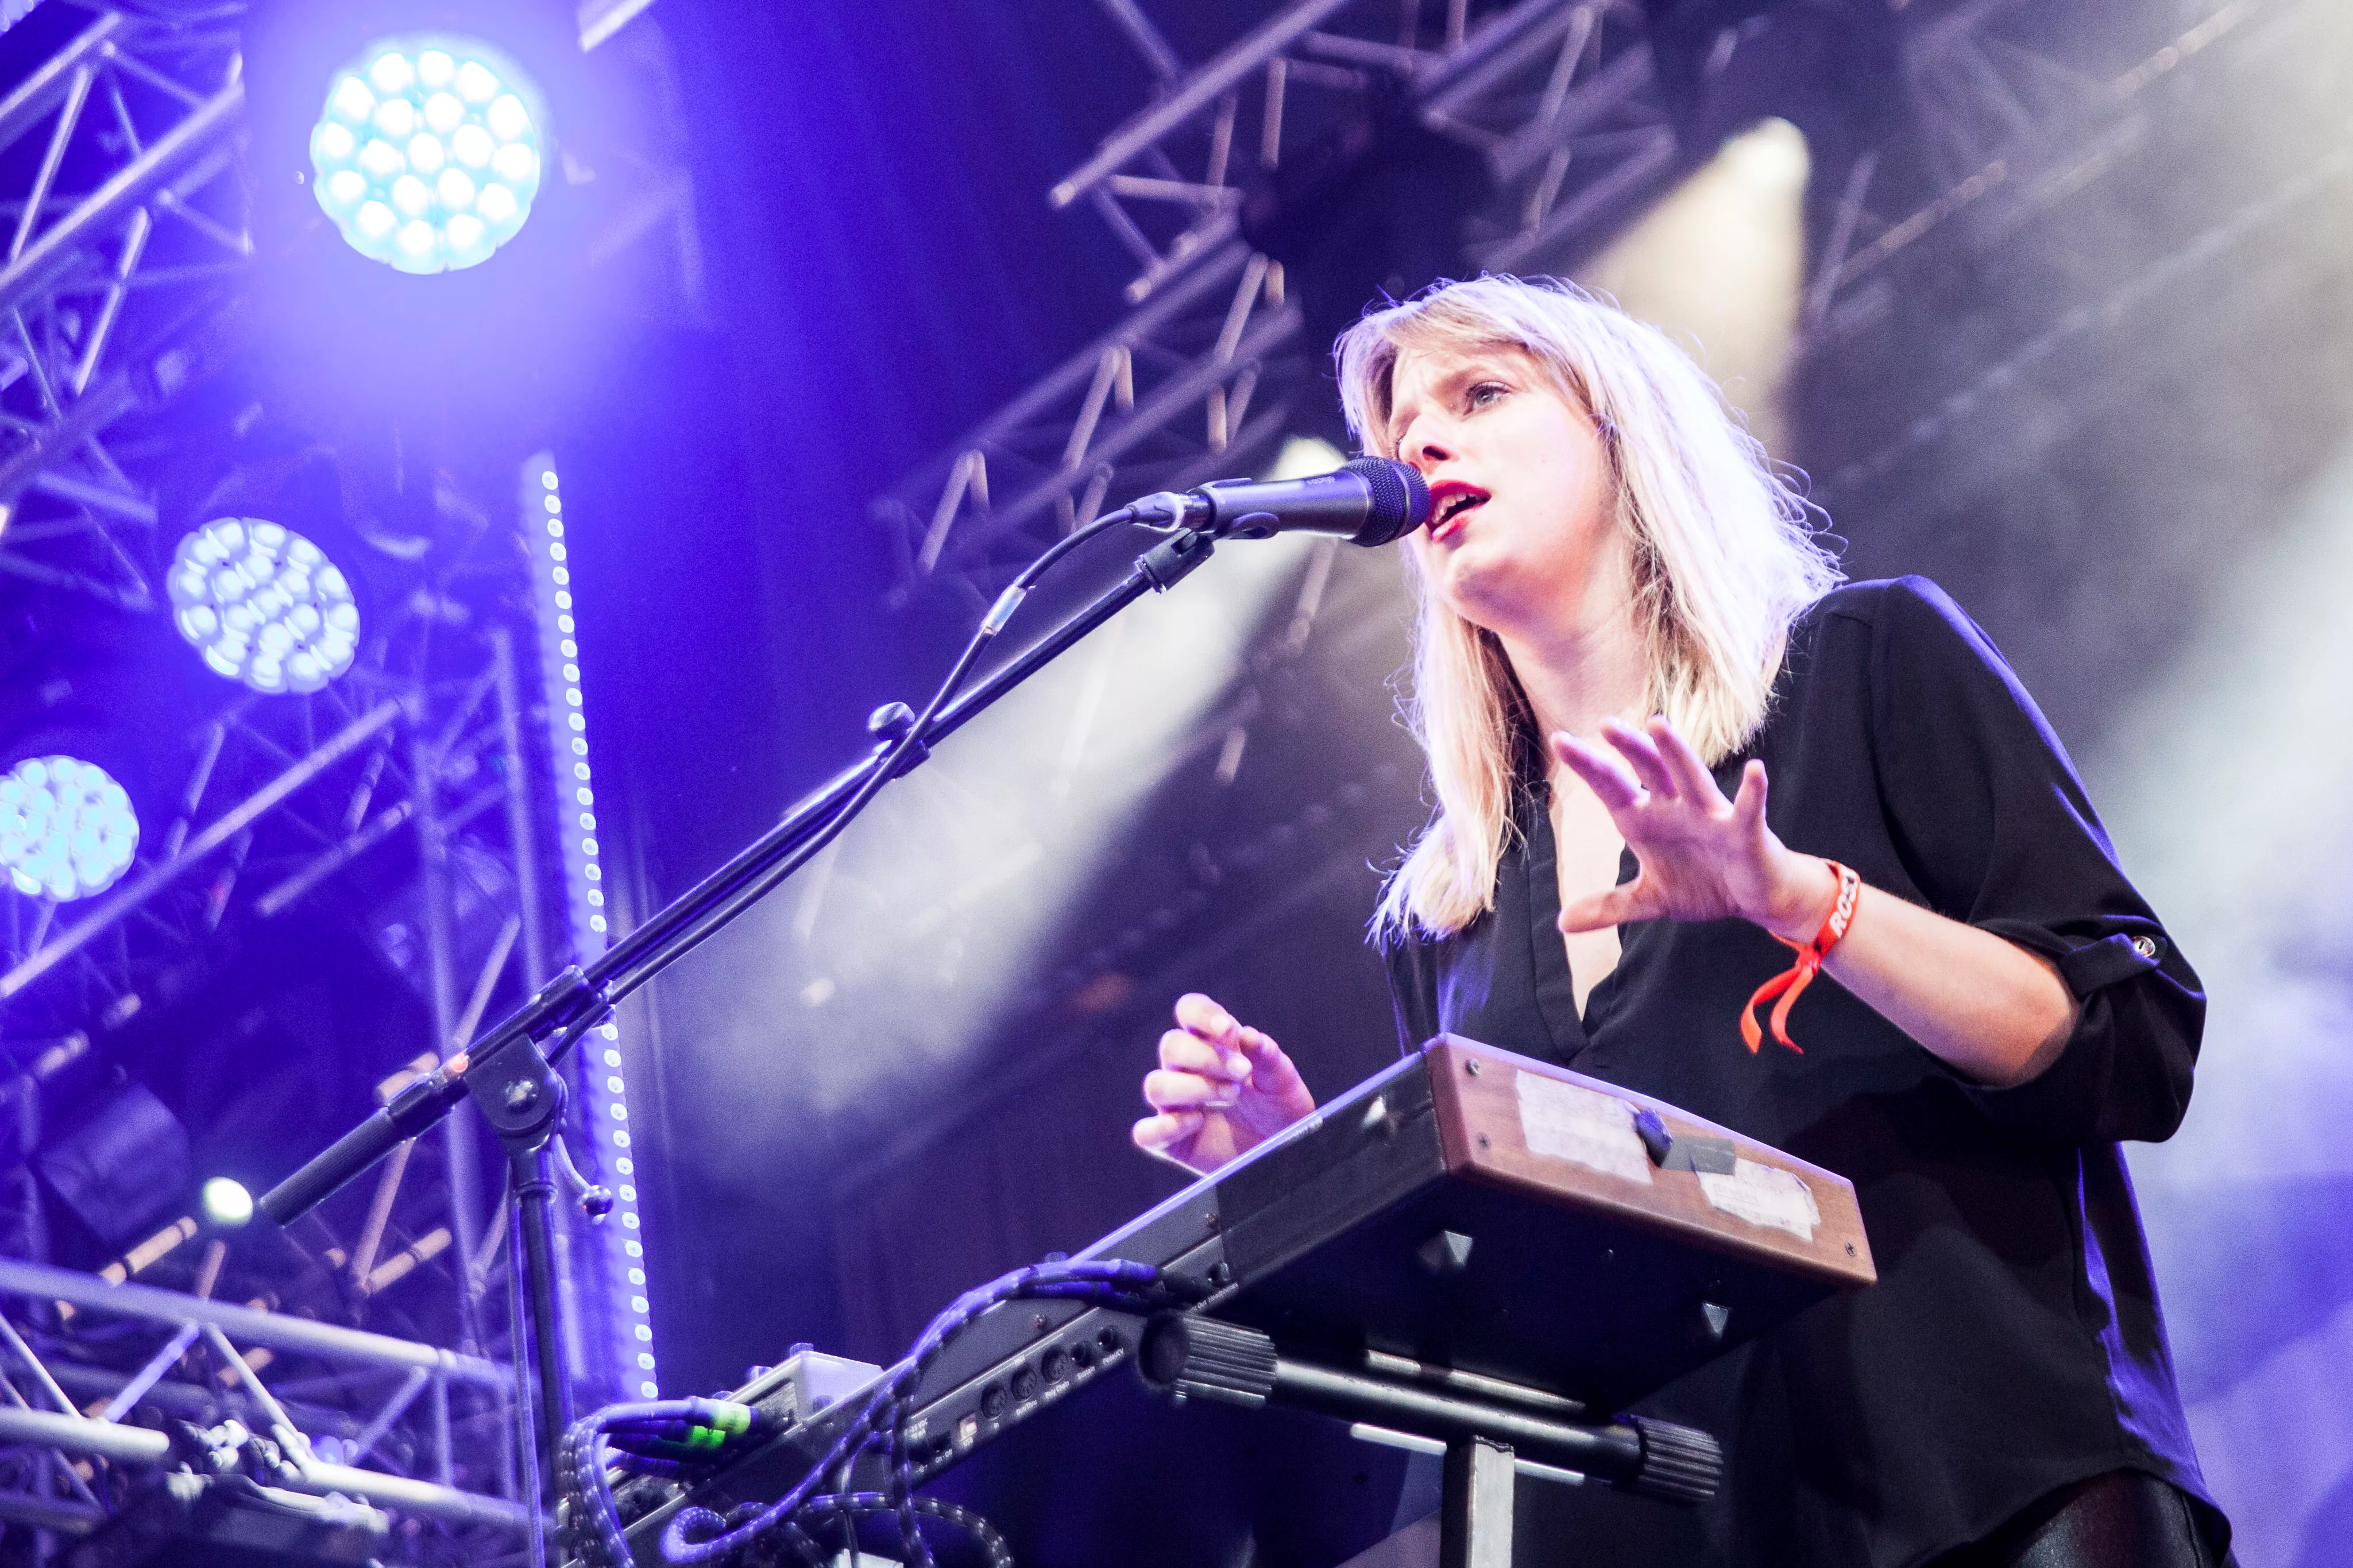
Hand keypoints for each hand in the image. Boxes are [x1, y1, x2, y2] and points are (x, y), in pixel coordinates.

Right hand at [1132, 993, 1315, 1174]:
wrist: (1286, 1152)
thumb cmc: (1280, 1110)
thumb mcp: (1282, 1082)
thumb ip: (1268, 1057)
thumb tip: (1248, 1035)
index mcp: (1213, 1043)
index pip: (1190, 1011)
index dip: (1201, 1014)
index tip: (1227, 1028)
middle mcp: (1188, 1070)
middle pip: (1171, 1046)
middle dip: (1207, 1056)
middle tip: (1242, 1072)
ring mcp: (1175, 1105)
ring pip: (1155, 1085)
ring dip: (1193, 1088)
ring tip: (1231, 1095)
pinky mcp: (1171, 1141)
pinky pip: (1146, 1133)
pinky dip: (1165, 1127)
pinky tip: (1197, 1122)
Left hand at [1550, 715, 1836, 942]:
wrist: (1753, 896)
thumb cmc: (1703, 884)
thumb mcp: (1650, 899)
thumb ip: (1609, 906)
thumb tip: (1562, 923)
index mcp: (1647, 819)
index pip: (1612, 787)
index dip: (1587, 766)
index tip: (1558, 740)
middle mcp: (1676, 807)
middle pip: (1648, 770)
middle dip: (1629, 748)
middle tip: (1605, 724)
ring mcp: (1710, 815)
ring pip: (1690, 777)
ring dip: (1675, 752)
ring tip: (1657, 725)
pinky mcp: (1745, 831)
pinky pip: (1749, 809)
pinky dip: (1752, 791)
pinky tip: (1755, 769)